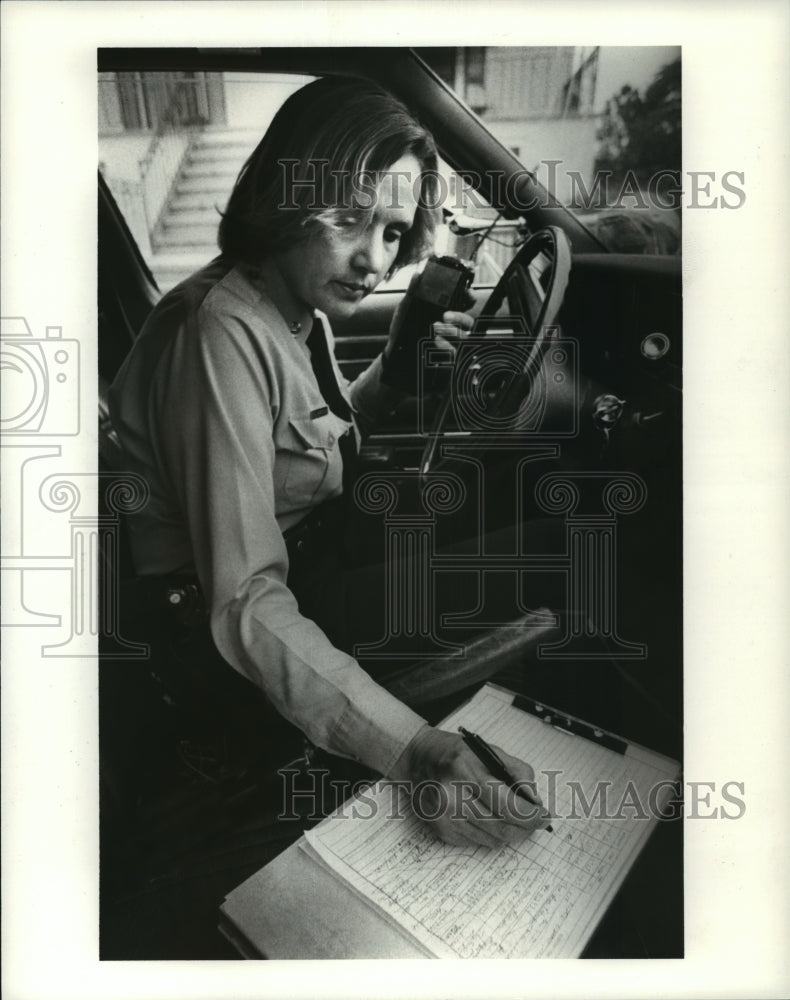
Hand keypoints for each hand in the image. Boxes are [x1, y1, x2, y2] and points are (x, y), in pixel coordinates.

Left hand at [381, 275, 475, 392]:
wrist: (394, 352)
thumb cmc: (402, 330)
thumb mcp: (405, 308)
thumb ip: (413, 292)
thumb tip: (418, 274)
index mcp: (445, 312)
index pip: (466, 304)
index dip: (470, 298)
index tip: (467, 294)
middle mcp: (451, 327)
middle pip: (468, 322)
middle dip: (460, 317)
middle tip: (445, 316)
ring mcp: (450, 343)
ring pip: (463, 337)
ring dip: (451, 331)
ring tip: (434, 327)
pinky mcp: (446, 358)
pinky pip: (454, 353)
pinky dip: (446, 346)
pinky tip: (436, 341)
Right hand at [391, 725, 550, 846]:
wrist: (416, 757)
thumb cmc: (456, 752)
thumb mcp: (489, 751)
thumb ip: (517, 773)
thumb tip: (535, 802)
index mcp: (465, 770)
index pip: (507, 805)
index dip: (530, 815)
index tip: (543, 816)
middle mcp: (451, 796)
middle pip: (501, 827)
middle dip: (524, 828)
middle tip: (534, 822)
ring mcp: (443, 816)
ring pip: (491, 840)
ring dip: (507, 832)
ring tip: (510, 817)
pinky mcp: (439, 829)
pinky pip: (476, 842)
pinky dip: (488, 833)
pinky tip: (485, 816)